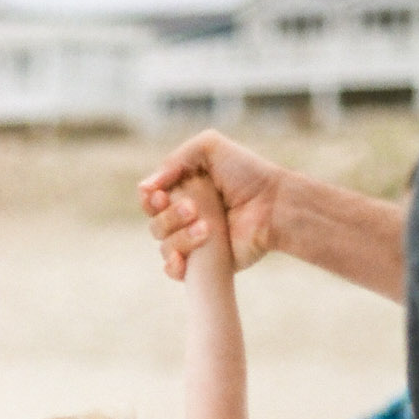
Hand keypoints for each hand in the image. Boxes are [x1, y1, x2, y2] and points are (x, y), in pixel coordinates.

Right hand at [139, 132, 282, 281]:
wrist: (273, 206)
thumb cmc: (247, 174)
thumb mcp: (209, 147)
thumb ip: (175, 159)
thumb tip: (145, 188)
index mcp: (184, 191)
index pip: (151, 198)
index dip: (150, 198)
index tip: (160, 195)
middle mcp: (186, 217)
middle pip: (155, 222)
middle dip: (169, 216)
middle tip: (193, 209)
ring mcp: (194, 242)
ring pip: (164, 246)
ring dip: (179, 237)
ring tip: (207, 228)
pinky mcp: (204, 264)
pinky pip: (175, 271)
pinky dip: (173, 266)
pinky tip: (182, 259)